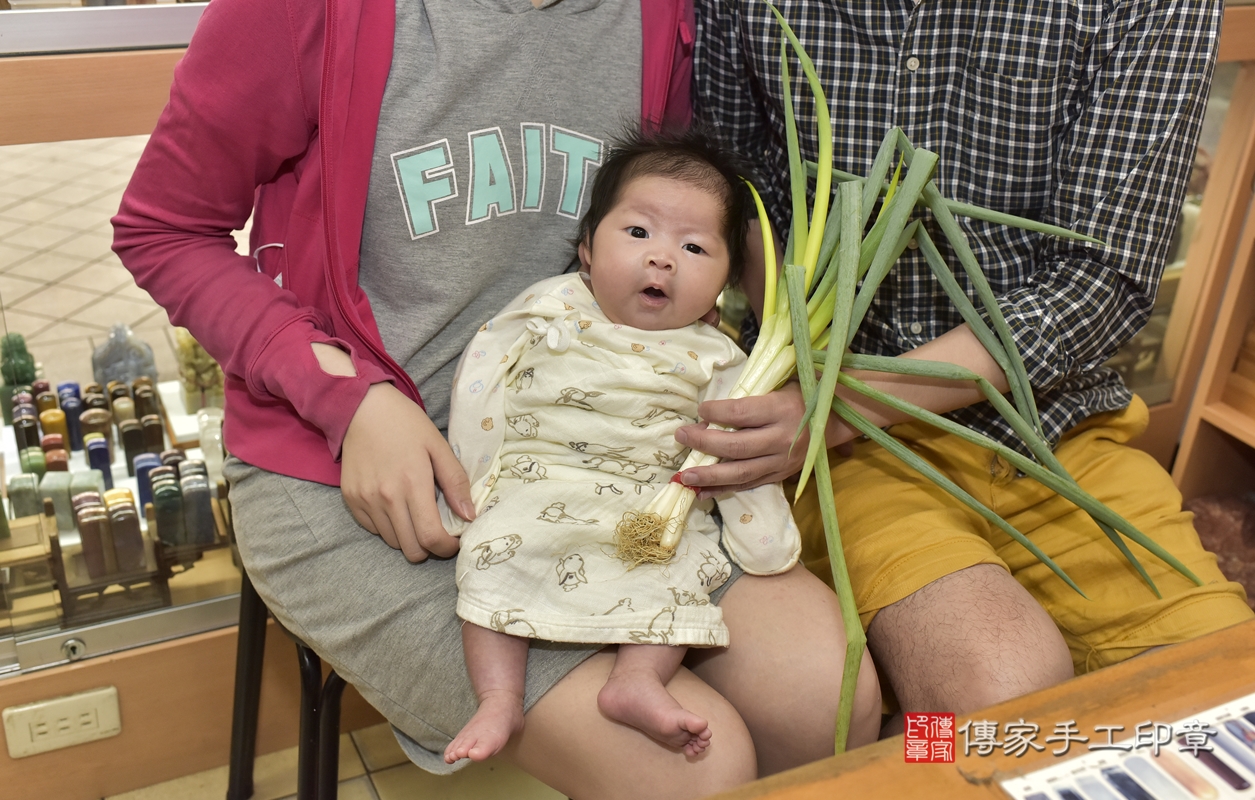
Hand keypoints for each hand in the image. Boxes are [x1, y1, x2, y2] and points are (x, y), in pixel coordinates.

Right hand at [340, 381, 473, 561]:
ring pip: (392, 542)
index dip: (446, 547)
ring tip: (416, 515)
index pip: (431, 537)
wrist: (362, 408)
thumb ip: (455, 482)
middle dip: (429, 547)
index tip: (454, 540)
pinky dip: (388, 526)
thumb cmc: (406, 424)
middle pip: (411, 549)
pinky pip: (373, 529)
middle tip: (437, 530)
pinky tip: (395, 506)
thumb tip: (470, 516)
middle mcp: (386, 497)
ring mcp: (365, 500)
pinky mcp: (351, 500)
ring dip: (408, 537)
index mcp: (413, 483)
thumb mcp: (438, 446)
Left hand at [674, 382, 852, 496]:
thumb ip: (749, 399)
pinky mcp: (781, 475)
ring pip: (741, 472)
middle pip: (737, 446)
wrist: (835, 418)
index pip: (741, 412)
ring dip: (709, 476)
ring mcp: (782, 461)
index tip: (700, 409)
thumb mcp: (779, 386)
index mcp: (782, 410)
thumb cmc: (800, 395)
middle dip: (704, 443)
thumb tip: (710, 413)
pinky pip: (749, 485)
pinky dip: (724, 490)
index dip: (716, 412)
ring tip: (685, 477)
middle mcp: (783, 438)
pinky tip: (702, 492)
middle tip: (681, 437)